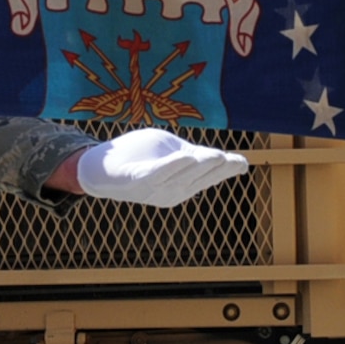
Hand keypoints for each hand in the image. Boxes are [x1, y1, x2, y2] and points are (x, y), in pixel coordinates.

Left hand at [73, 128, 248, 208]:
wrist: (100, 167)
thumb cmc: (137, 157)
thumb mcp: (168, 152)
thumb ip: (190, 155)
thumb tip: (217, 156)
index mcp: (182, 184)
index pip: (209, 176)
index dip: (227, 170)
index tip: (244, 162)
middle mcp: (172, 191)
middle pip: (199, 178)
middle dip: (217, 170)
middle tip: (236, 161)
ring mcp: (153, 189)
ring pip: (181, 176)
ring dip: (199, 166)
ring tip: (217, 156)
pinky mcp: (135, 180)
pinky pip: (156, 174)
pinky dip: (171, 166)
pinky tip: (185, 157)